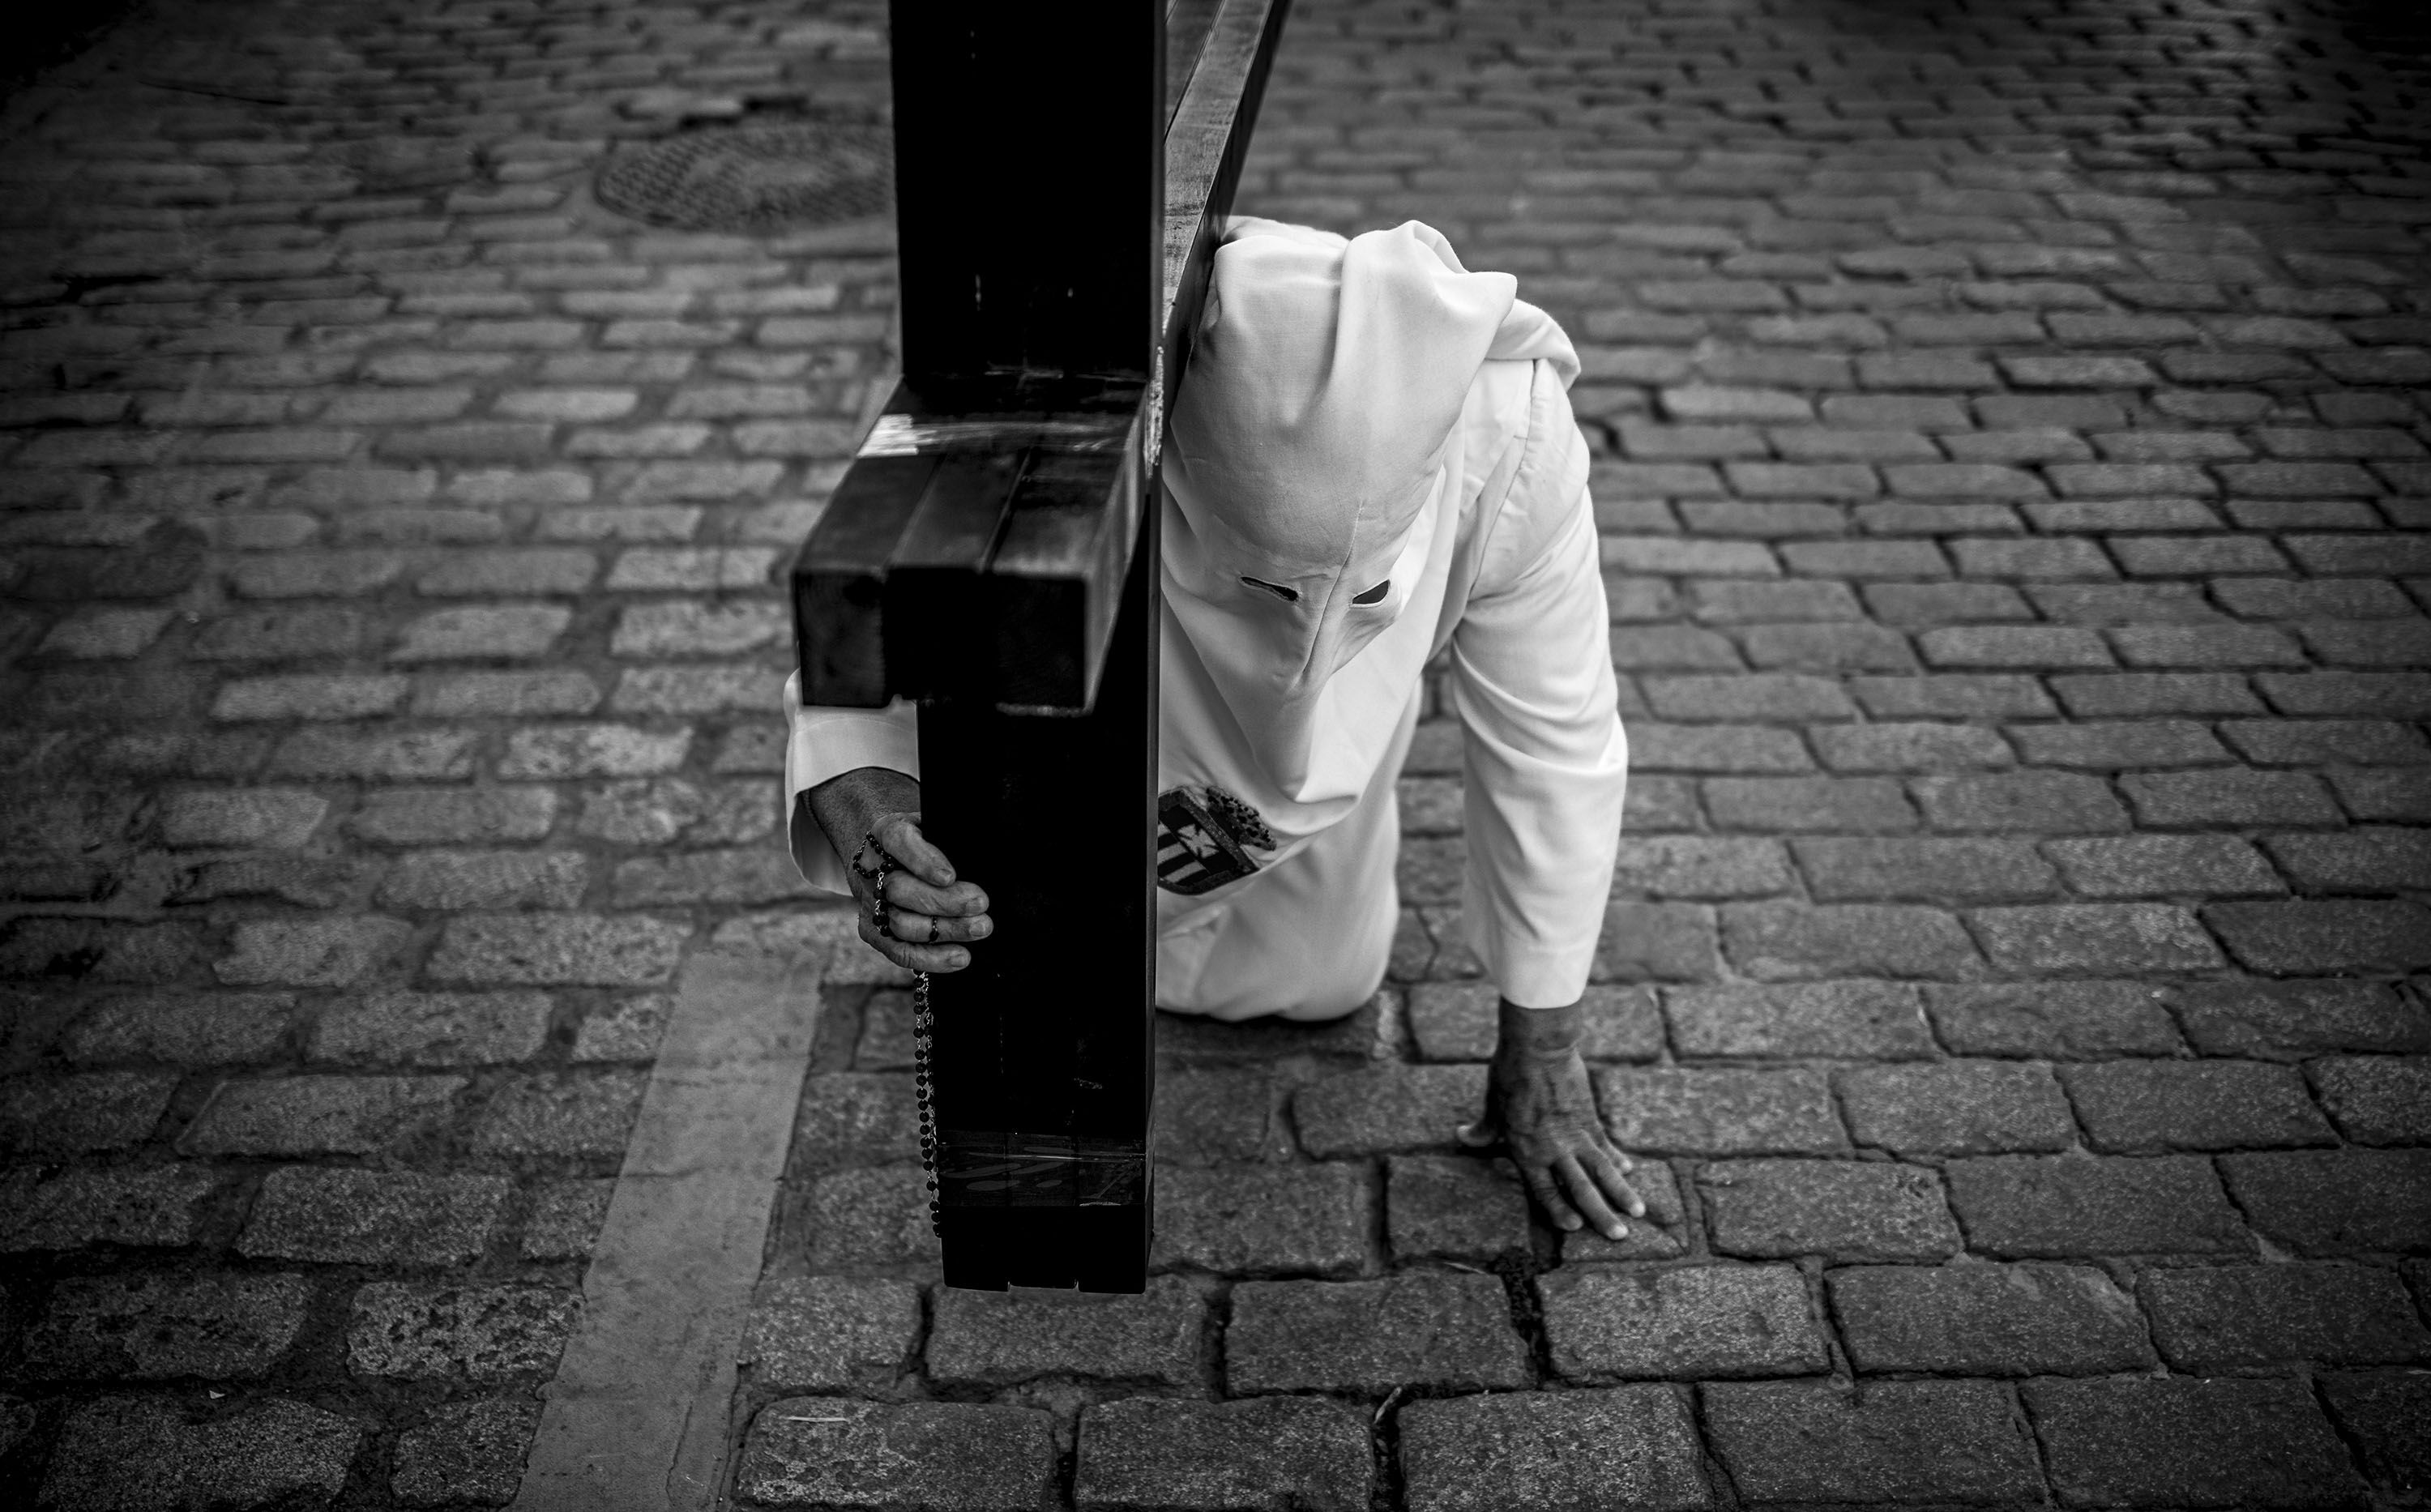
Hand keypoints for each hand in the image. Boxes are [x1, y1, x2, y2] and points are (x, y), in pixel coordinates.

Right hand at [801, 768, 991, 972]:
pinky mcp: (873, 932)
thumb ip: (954, 836)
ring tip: (980, 928)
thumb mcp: (938, 826)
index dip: (922, 860)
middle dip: (943, 900)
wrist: (892, 858)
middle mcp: (871, 869)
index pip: (897, 841)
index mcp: (886, 832)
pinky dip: (932, 958)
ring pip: (901, 923)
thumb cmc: (929, 841)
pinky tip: (962, 956)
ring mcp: (870, 903)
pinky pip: (900, 952)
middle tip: (981, 903)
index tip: (949, 876)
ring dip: (945, 930)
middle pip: (899, 888)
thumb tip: (990, 853)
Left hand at [1458, 996, 1643, 1239]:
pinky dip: (1618, 1158)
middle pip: (1581, 1189)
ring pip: (1603, 1170)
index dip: (1559, 1210)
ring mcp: (1575, 1134)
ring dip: (1621, 1192)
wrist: (1538, 1047)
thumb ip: (1484, 1129)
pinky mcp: (1589, 1117)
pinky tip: (1629, 1170)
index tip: (1574, 1227)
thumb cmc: (1508, 1075)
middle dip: (1601, 1214)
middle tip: (1620, 1236)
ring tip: (1638, 1212)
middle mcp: (1554, 1149)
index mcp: (1526, 1150)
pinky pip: (1606, 1144)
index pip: (1544, 1190)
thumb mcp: (1492, 1106)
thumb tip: (1463, 1135)